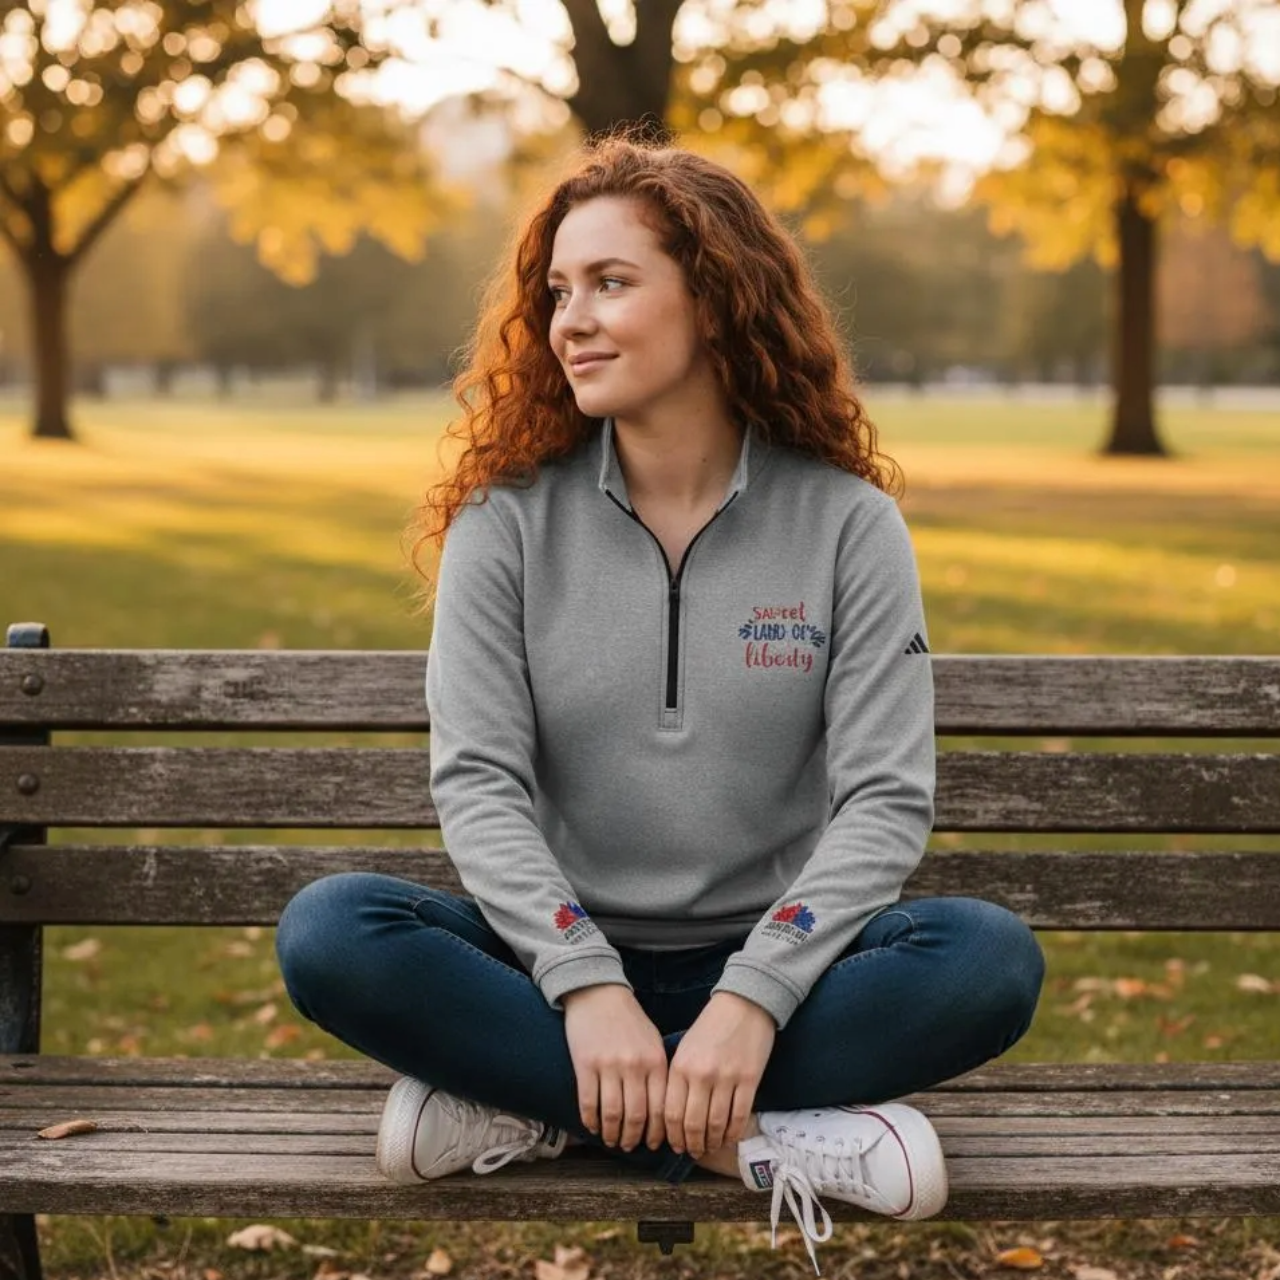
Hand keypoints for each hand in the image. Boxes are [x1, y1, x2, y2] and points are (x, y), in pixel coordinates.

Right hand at [562, 984, 668, 1151]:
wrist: (599, 994)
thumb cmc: (629, 1020)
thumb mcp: (653, 1042)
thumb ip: (659, 1073)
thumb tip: (663, 1111)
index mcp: (655, 1061)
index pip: (661, 1108)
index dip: (658, 1132)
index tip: (654, 1145)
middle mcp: (634, 1066)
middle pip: (636, 1117)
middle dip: (634, 1139)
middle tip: (630, 1147)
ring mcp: (608, 1066)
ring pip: (612, 1115)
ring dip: (612, 1134)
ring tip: (612, 1141)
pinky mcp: (585, 1065)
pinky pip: (588, 1103)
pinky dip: (590, 1121)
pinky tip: (592, 1127)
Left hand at [665, 992, 775, 1159]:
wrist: (744, 1004)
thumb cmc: (712, 1027)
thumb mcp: (686, 1048)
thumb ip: (678, 1078)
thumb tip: (674, 1117)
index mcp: (680, 1066)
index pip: (670, 1113)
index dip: (672, 1136)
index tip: (675, 1146)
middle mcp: (700, 1074)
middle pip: (692, 1124)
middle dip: (692, 1144)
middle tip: (694, 1152)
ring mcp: (726, 1078)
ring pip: (716, 1124)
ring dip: (712, 1142)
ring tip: (711, 1146)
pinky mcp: (749, 1079)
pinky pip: (739, 1116)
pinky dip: (733, 1132)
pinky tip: (730, 1137)